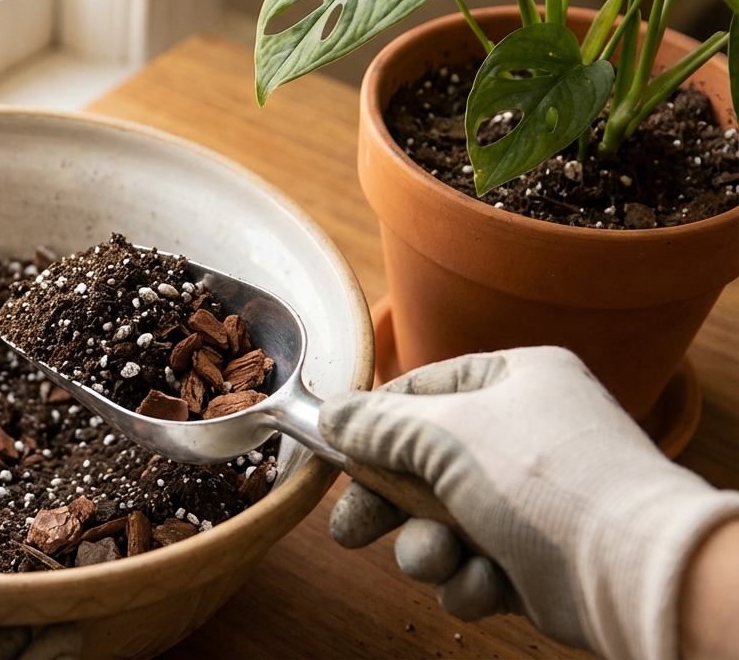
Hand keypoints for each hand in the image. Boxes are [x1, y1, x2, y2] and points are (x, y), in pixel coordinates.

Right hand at [319, 346, 738, 659]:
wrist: (632, 572)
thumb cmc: (546, 482)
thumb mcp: (447, 433)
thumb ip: (380, 424)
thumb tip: (331, 415)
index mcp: (516, 382)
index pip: (424, 391)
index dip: (376, 423)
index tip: (337, 450)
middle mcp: (525, 436)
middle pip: (424, 466)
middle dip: (388, 504)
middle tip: (350, 529)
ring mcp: (532, 502)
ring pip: (440, 523)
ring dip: (428, 548)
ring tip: (439, 558)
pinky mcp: (534, 562)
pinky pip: (472, 566)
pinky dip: (470, 580)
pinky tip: (488, 582)